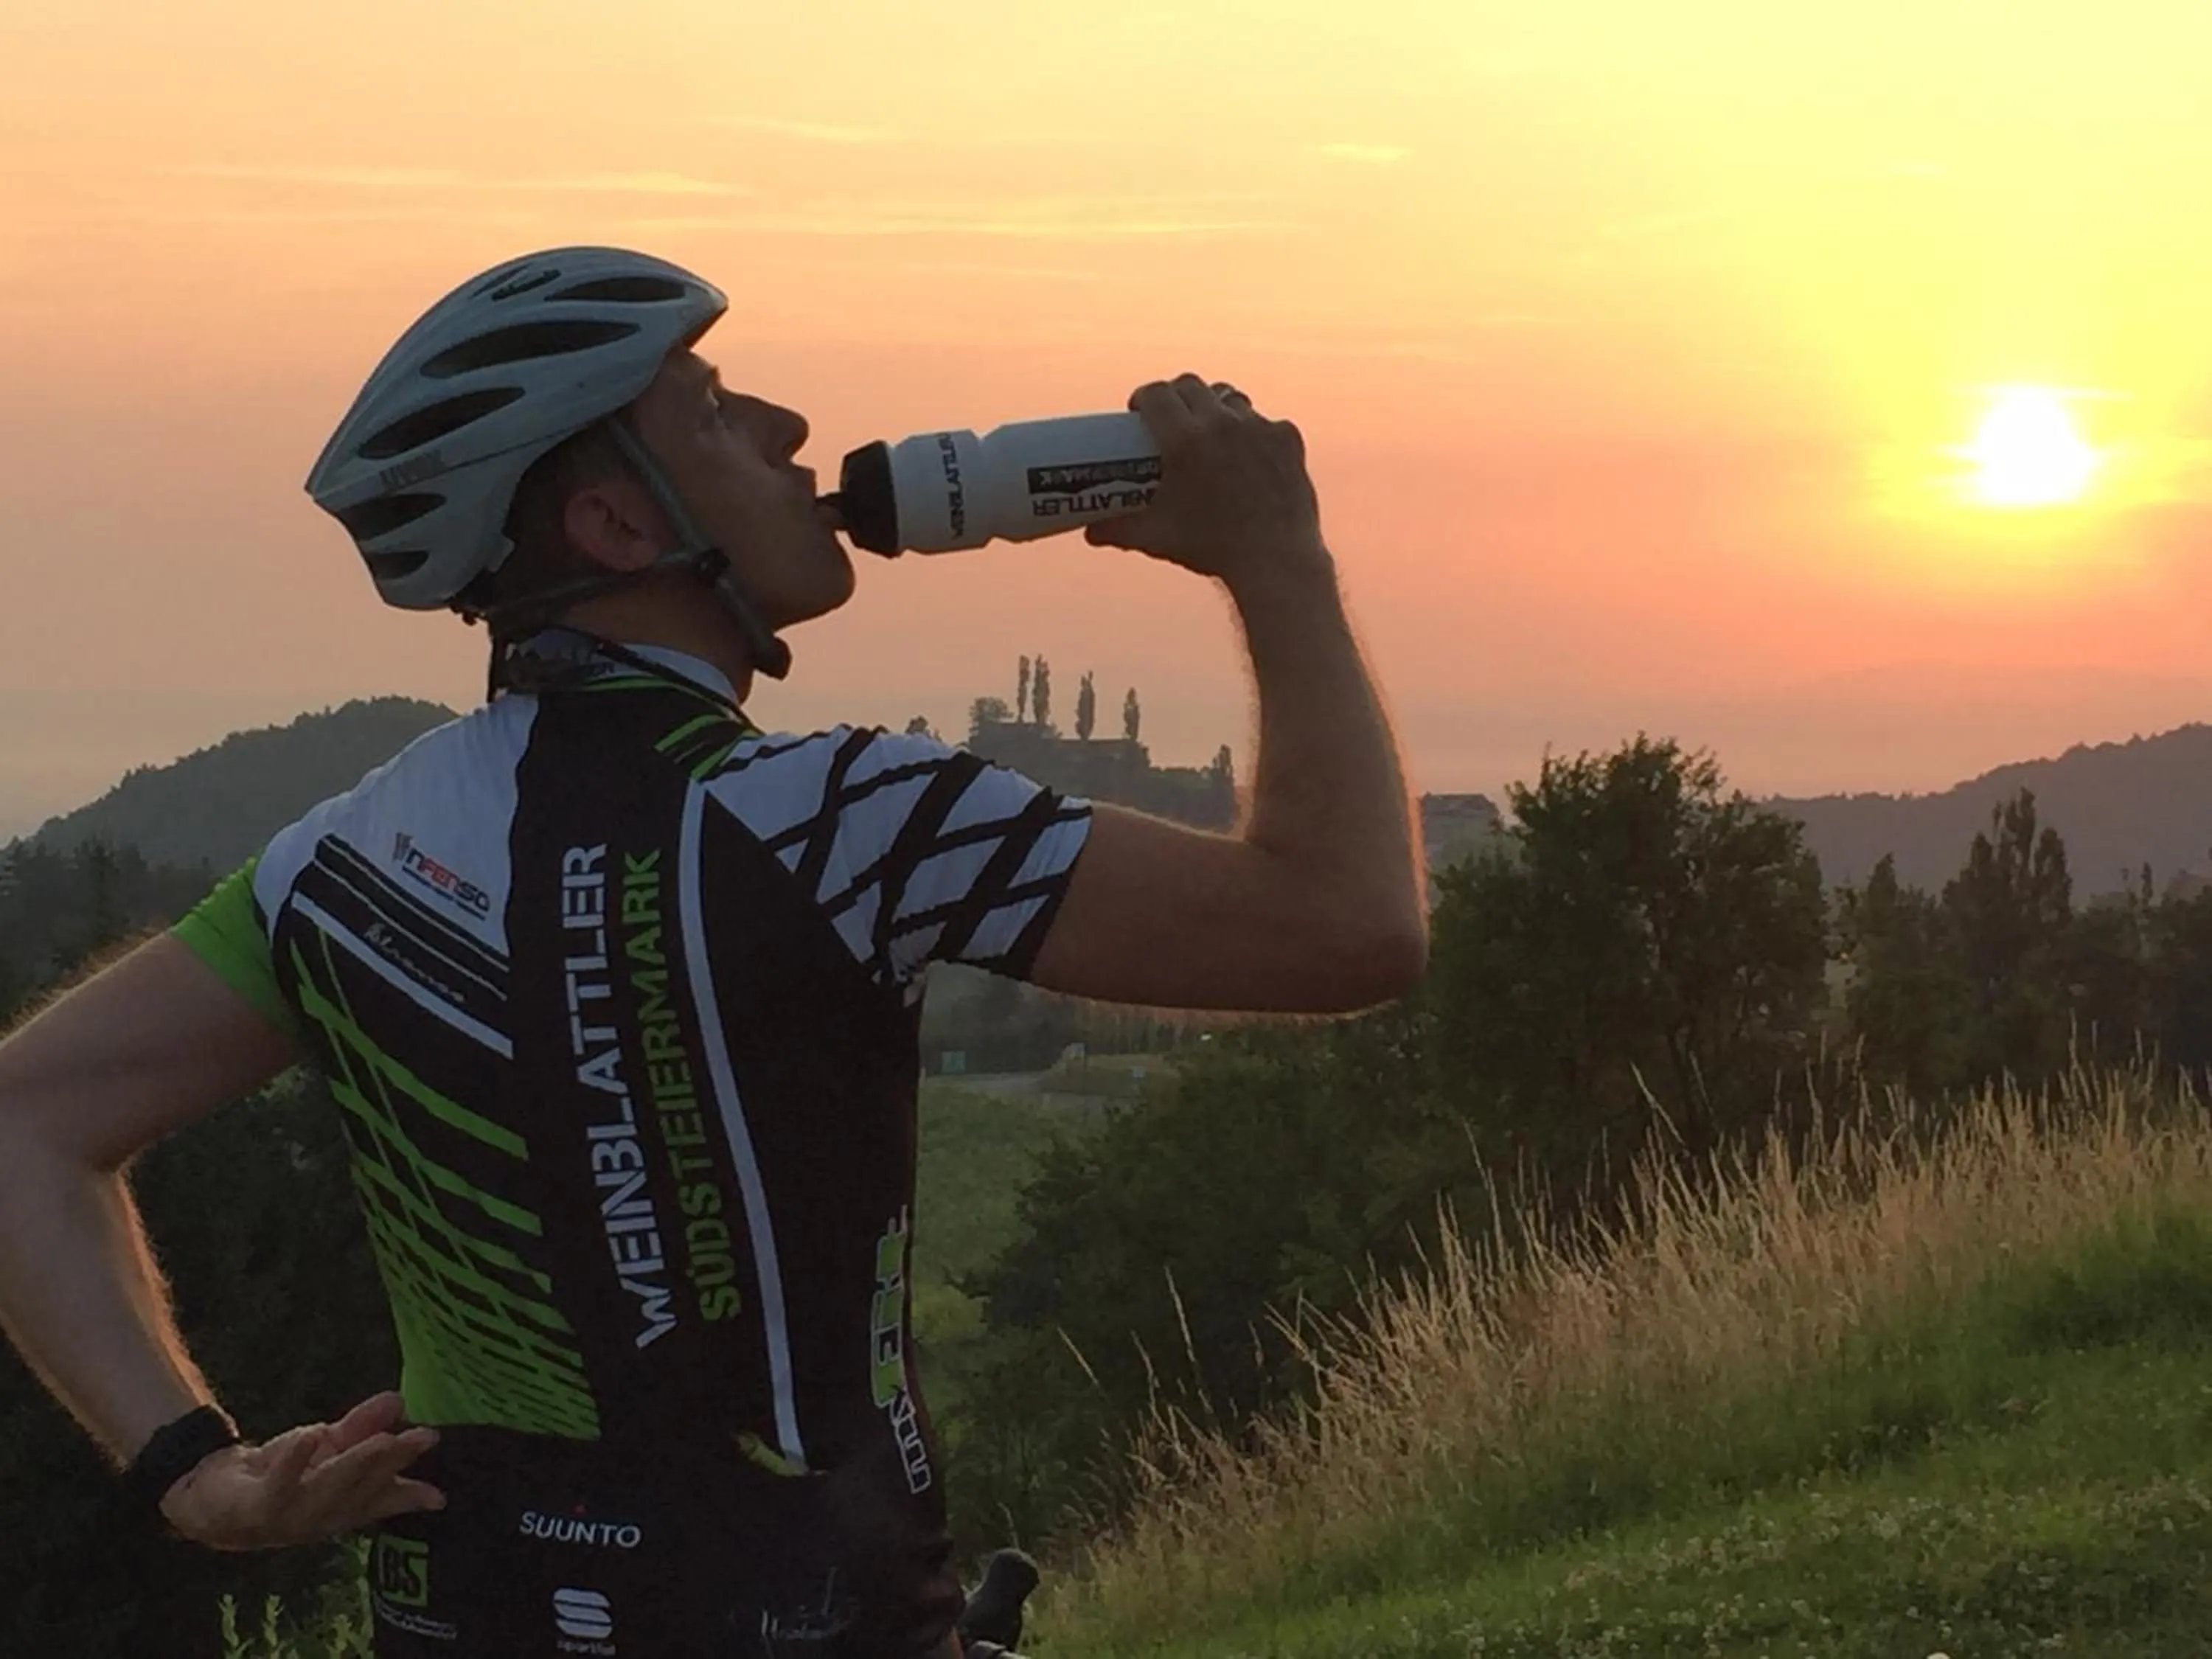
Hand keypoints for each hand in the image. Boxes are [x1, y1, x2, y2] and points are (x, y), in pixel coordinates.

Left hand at [159, 1391, 444, 1551]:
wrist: (210, 1497)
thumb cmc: (279, 1474)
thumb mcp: (325, 1445)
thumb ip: (361, 1426)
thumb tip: (400, 1401)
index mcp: (341, 1506)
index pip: (380, 1500)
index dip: (409, 1497)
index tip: (439, 1494)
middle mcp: (318, 1518)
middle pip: (359, 1493)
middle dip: (390, 1466)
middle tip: (422, 1438)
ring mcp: (287, 1517)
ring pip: (326, 1493)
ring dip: (355, 1467)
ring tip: (382, 1441)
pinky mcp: (255, 1507)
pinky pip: (277, 1484)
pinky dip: (295, 1461)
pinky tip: (312, 1436)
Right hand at [1084, 374, 1329, 590]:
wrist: (1274, 560)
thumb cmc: (1211, 549)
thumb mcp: (1157, 537)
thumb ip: (1119, 530)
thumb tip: (1089, 533)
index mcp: (1184, 440)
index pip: (1157, 394)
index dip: (1144, 397)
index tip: (1140, 410)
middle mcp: (1222, 423)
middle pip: (1191, 386)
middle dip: (1175, 396)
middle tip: (1170, 418)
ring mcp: (1258, 428)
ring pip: (1230, 398)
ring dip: (1214, 406)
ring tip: (1209, 429)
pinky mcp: (1287, 440)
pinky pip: (1266, 422)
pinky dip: (1253, 433)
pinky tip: (1249, 453)